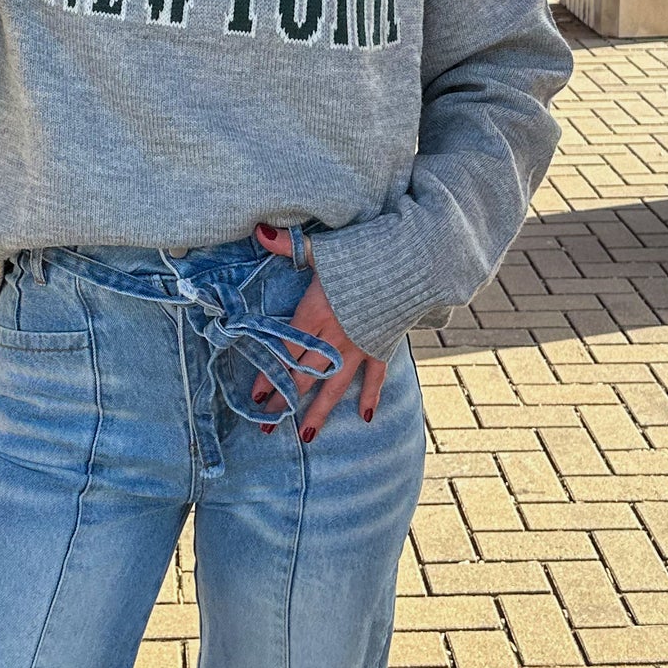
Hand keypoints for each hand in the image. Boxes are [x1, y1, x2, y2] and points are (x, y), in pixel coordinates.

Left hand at [249, 223, 388, 439]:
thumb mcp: (323, 249)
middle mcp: (333, 337)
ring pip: (334, 386)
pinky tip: (364, 417)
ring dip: (319, 412)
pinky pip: (375, 377)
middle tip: (266, 427)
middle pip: (303, 376)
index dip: (268, 376)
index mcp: (314, 314)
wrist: (412, 265)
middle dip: (284, 401)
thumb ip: (289, 245)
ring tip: (305, 436)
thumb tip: (259, 230)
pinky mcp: (381, 346)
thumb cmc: (364, 255)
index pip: (284, 351)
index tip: (255, 398)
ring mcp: (358, 346)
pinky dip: (370, 396)